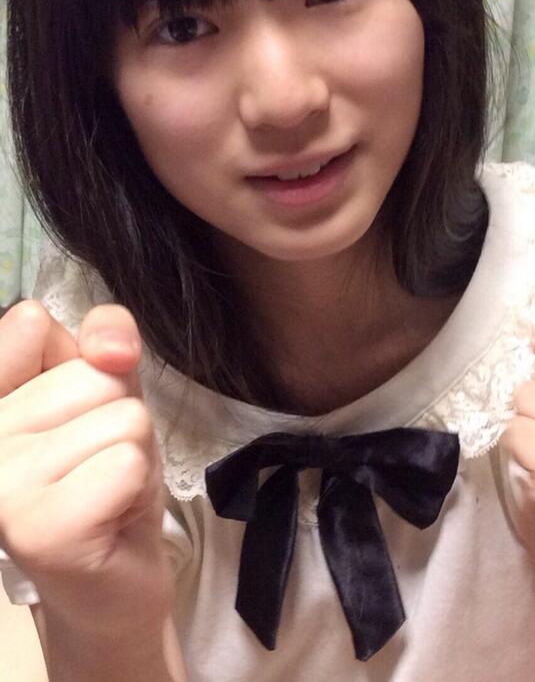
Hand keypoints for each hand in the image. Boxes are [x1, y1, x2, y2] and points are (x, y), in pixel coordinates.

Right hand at [0, 301, 170, 637]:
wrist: (111, 579)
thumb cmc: (104, 475)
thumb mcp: (108, 390)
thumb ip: (105, 339)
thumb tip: (111, 347)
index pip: (30, 322)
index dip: (87, 351)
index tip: (82, 405)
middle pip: (97, 375)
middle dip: (120, 416)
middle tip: (99, 464)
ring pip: (122, 416)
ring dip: (134, 453)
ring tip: (106, 488)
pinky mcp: (36, 527)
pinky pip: (127, 461)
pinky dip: (138, 485)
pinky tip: (111, 515)